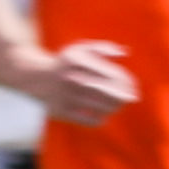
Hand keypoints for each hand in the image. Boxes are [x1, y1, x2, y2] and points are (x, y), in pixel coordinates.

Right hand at [27, 40, 141, 125]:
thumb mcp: (80, 49)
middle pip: (105, 91)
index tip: (133, 85)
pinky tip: (104, 115)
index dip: (125, 81)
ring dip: (114, 107)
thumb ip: (104, 48)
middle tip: (132, 98)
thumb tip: (126, 53)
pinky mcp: (60, 111)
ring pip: (98, 107)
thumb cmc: (66, 63)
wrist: (35, 78)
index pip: (108, 73)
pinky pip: (86, 120)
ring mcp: (64, 96)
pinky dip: (99, 119)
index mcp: (76, 61)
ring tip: (119, 105)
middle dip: (123, 96)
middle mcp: (69, 78)